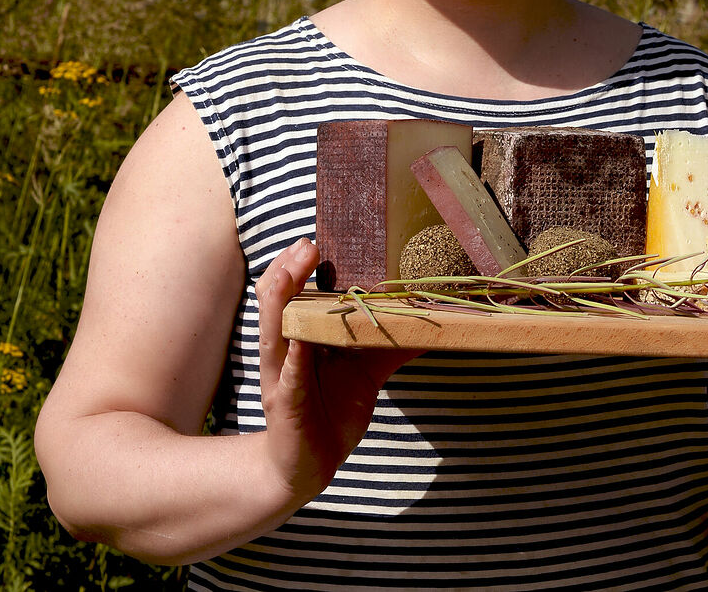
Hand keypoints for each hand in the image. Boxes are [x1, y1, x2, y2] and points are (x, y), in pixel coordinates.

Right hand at [255, 237, 416, 504]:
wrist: (306, 465)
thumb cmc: (331, 409)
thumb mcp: (367, 370)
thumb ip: (393, 343)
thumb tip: (433, 319)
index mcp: (301, 335)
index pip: (291, 292)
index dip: (296, 265)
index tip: (312, 241)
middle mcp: (285, 350)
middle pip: (276, 302)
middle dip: (287, 270)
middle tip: (305, 245)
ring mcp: (281, 377)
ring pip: (274, 333)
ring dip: (280, 301)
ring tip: (289, 272)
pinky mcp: (287, 406)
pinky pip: (290, 379)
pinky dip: (296, 360)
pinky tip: (302, 345)